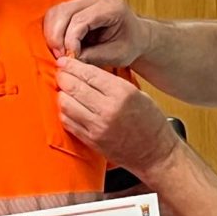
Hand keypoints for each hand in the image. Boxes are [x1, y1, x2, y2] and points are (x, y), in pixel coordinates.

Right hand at [44, 0, 147, 66]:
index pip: (81, 20)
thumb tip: (69, 60)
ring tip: (59, 52)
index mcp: (112, 8)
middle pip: (65, 12)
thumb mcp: (117, 55)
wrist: (136, 35)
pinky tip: (59, 45)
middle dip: (58, 37)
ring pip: (57, 11)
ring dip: (52, 33)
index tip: (71, 57)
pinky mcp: (76, 5)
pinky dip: (52, 30)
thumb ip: (93, 56)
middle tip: (61, 57)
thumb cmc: (130, 45)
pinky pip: (56, 13)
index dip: (71, 40)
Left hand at [56, 57, 178, 174]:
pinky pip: (69, 122)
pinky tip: (68, 107)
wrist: (156, 153)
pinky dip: (65, 112)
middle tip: (61, 73)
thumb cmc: (151, 122)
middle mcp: (108, 109)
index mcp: (123, 93)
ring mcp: (98, 127)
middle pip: (75, 87)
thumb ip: (113, 83)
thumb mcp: (138, 94)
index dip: (72, 65)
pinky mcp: (92, 140)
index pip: (89, 74)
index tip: (64, 61)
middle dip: (64, 77)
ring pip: (67, 105)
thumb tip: (88, 72)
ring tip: (64, 89)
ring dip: (62, 94)